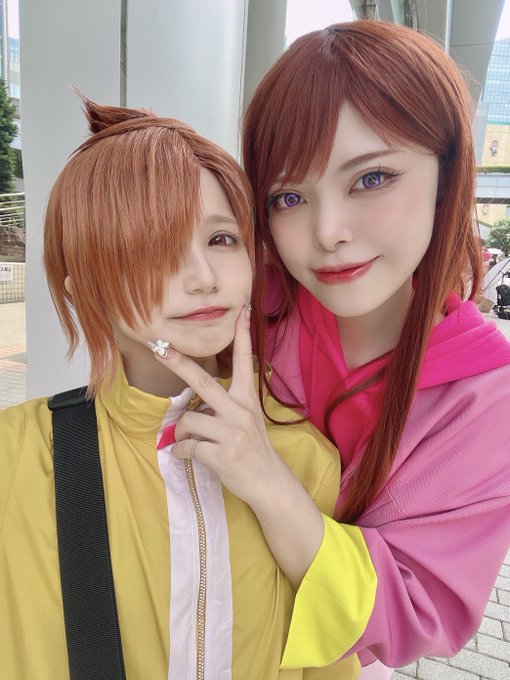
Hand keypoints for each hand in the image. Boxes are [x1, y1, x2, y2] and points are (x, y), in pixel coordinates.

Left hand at [152, 307, 289, 508]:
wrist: (270, 482)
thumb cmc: (253, 449)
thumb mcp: (246, 421)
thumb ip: (225, 406)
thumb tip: (195, 403)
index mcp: (247, 398)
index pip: (245, 360)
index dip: (242, 335)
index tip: (240, 311)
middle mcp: (241, 411)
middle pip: (203, 382)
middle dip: (178, 363)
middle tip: (158, 348)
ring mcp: (233, 433)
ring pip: (189, 420)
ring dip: (180, 432)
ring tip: (186, 439)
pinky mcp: (223, 455)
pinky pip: (188, 447)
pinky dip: (182, 452)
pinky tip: (188, 455)